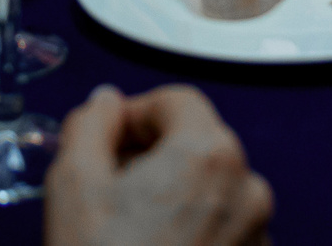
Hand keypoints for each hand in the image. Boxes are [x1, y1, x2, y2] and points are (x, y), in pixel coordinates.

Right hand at [46, 84, 271, 245]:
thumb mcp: (74, 185)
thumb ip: (90, 126)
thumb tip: (104, 104)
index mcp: (209, 154)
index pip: (177, 101)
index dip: (135, 113)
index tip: (109, 135)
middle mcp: (248, 190)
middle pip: (198, 144)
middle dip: (153, 157)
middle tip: (110, 185)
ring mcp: (257, 235)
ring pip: (212, 190)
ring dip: (174, 196)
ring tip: (129, 229)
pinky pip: (223, 231)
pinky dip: (194, 232)